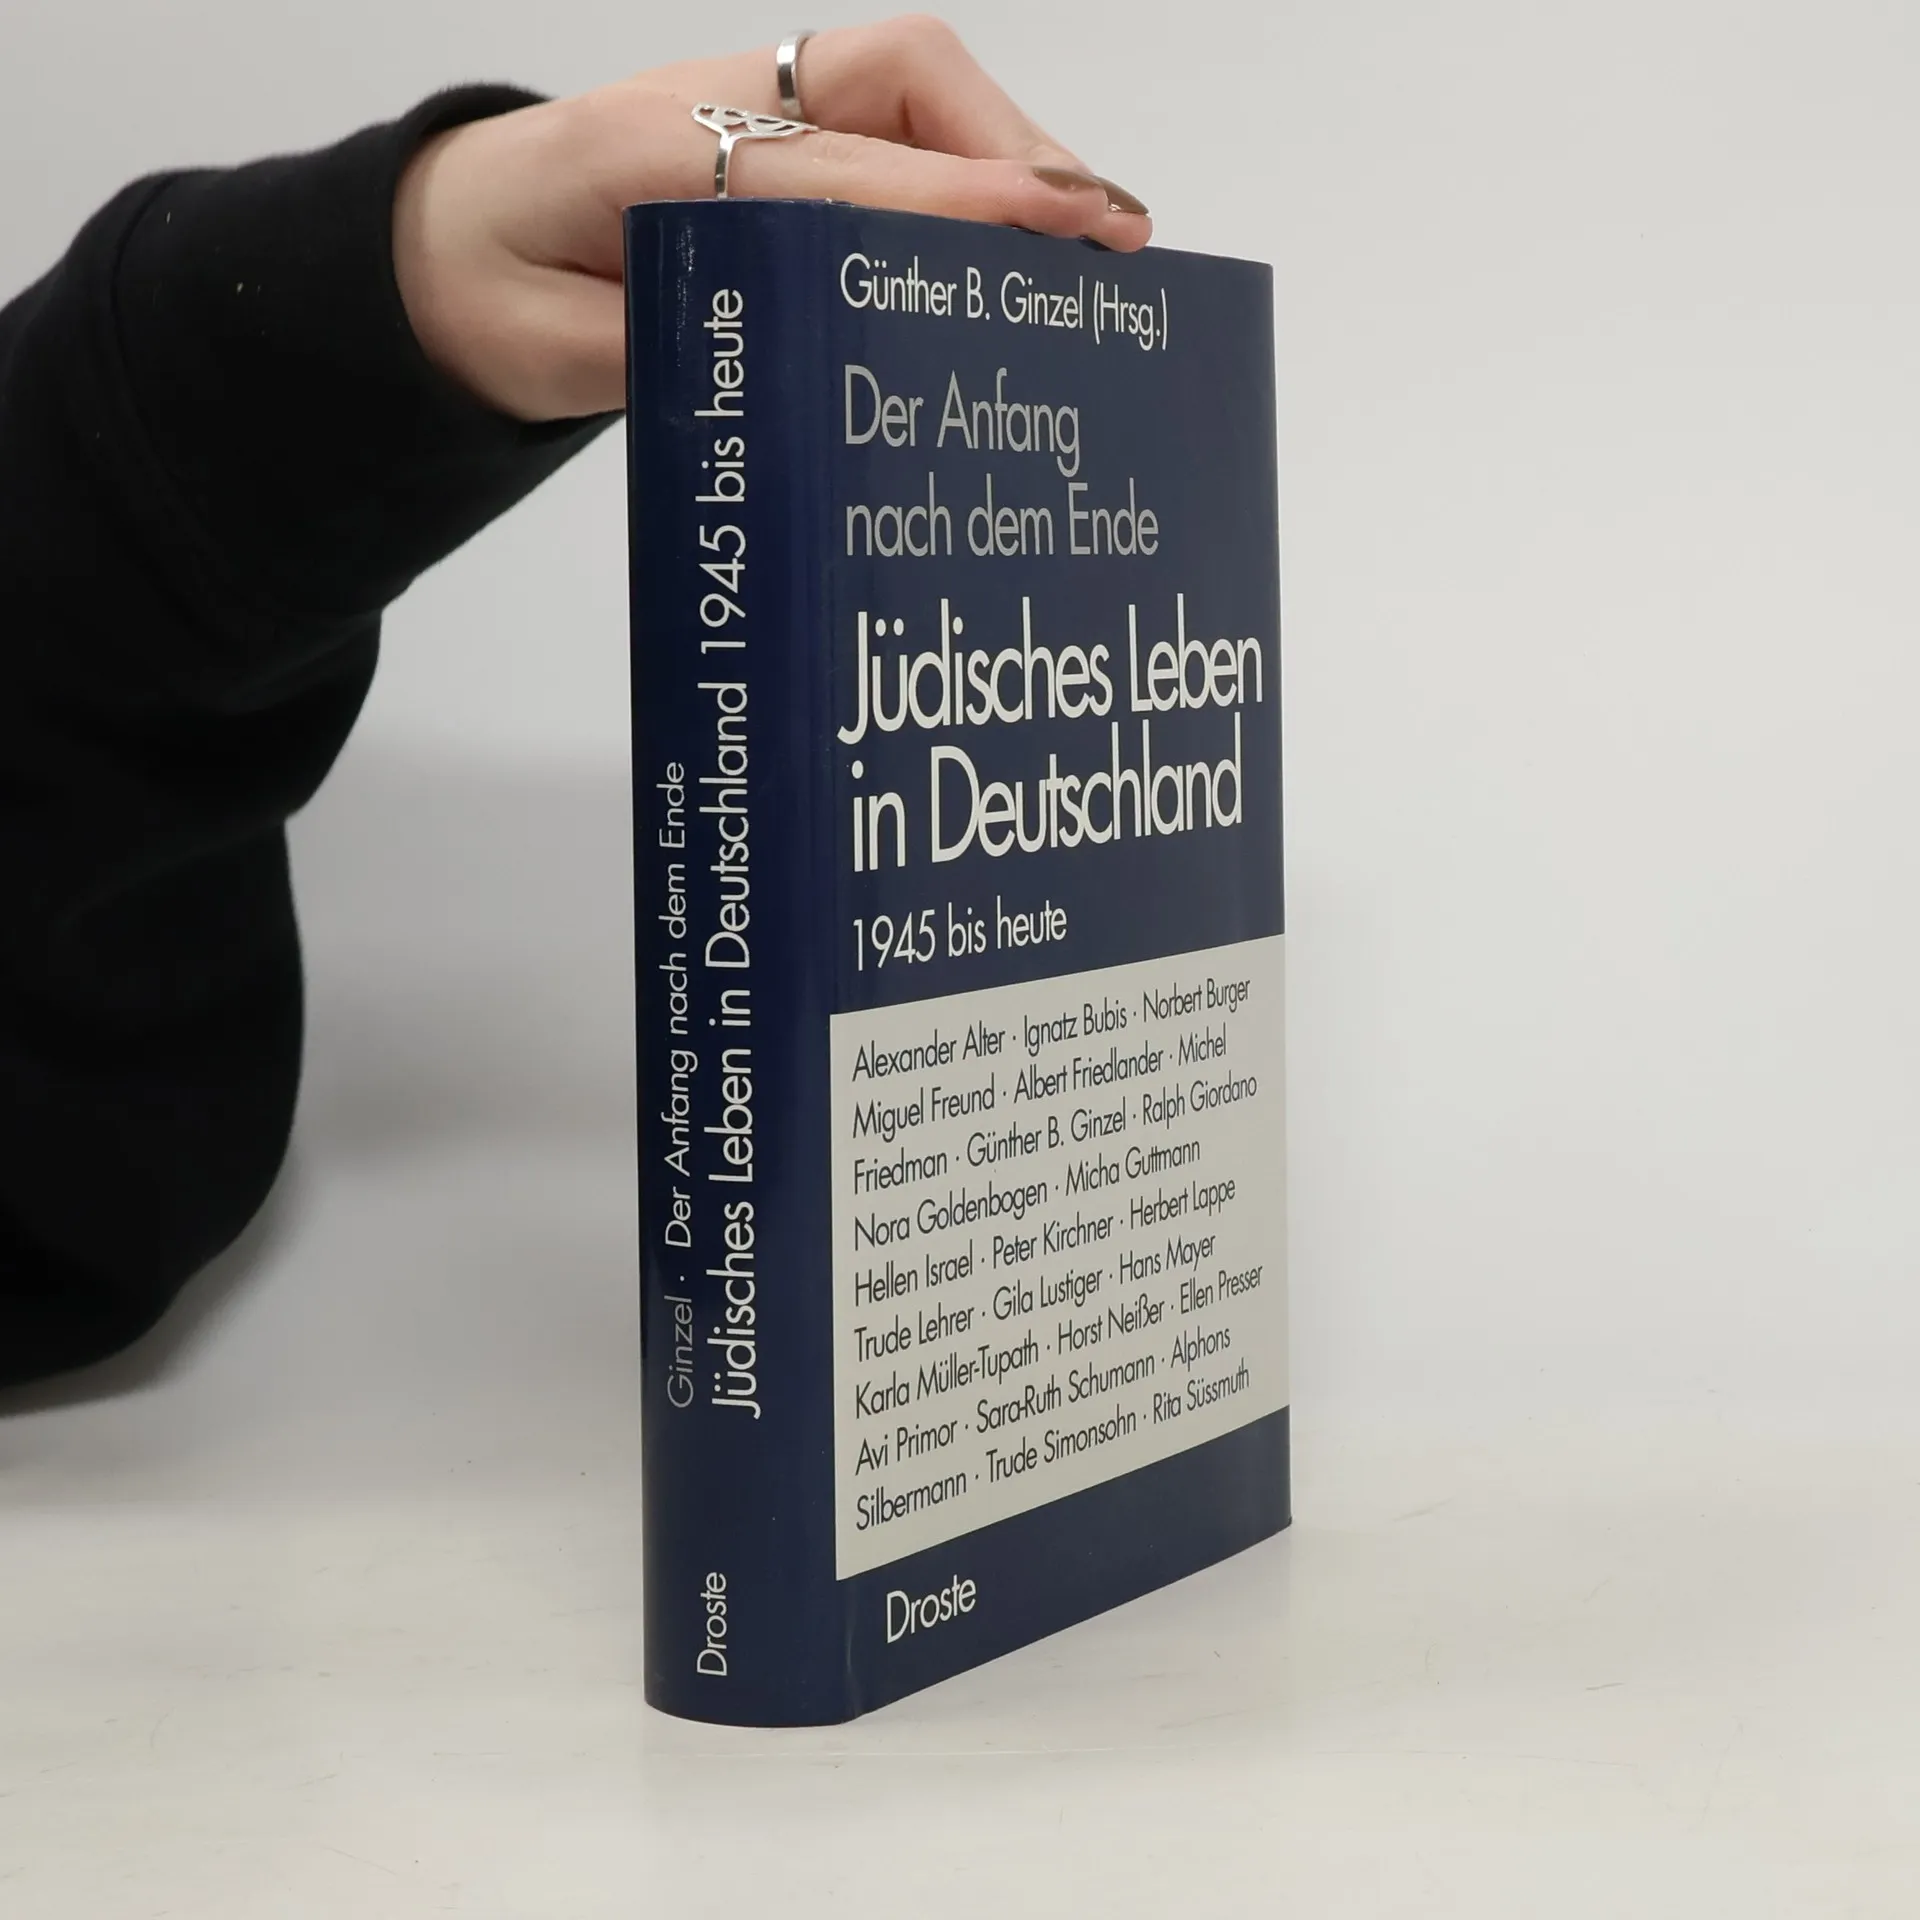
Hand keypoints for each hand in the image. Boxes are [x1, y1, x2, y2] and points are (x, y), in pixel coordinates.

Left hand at [392, 17, 1150, 421]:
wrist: (438, 245)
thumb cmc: (491, 294)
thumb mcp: (554, 354)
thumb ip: (670, 354)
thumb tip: (812, 362)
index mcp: (652, 150)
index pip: (836, 167)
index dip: (955, 199)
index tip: (1062, 226)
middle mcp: (720, 108)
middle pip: (906, 81)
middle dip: (1015, 154)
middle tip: (1111, 237)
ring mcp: (755, 112)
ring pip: (915, 94)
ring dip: (1007, 157)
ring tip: (1092, 241)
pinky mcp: (778, 140)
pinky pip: (895, 130)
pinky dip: (969, 172)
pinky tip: (1016, 240)